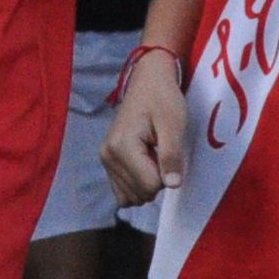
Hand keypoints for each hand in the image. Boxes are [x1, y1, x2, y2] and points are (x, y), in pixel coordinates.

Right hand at [101, 47, 184, 207]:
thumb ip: (171, 155)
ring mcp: (105, 159)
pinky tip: (145, 165)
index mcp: (122, 147)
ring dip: (147, 183)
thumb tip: (172, 185)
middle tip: (161, 152)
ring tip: (153, 156)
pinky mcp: (107, 161)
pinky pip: (122, 191)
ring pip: (131, 196)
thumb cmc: (163, 100)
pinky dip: (137, 185)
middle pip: (140, 193)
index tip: (169, 153)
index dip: (167, 175)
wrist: (147, 82)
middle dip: (157, 180)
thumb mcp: (174, 125)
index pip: (150, 185)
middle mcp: (107, 156)